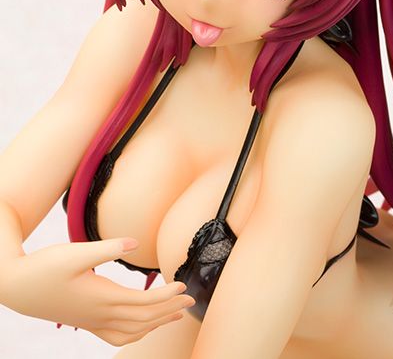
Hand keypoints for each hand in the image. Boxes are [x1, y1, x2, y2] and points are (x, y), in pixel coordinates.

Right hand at [0, 237, 194, 345]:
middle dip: (169, 310)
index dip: (166, 296)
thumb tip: (135, 242)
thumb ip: (107, 247)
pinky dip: (135, 333)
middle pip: (144, 318)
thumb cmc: (45, 267)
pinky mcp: (85, 321)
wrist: (18, 287)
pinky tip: (141, 327)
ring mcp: (92, 321)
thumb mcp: (75, 252)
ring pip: (132, 330)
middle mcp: (100, 314)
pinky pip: (116, 335)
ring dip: (156, 323)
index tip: (183, 286)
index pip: (144, 302)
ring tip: (174, 314)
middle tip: (190, 300)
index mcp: (102, 297)